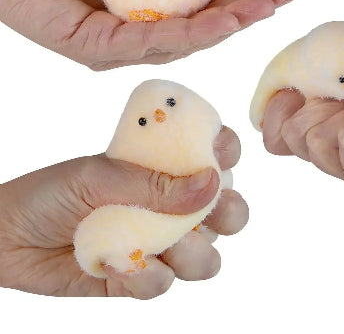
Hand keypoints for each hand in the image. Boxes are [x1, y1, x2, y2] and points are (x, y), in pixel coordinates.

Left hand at [0, 0, 292, 69]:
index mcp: (149, 19)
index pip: (203, 13)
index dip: (242, 1)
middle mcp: (138, 42)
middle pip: (200, 33)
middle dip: (244, 15)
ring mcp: (117, 50)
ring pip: (180, 43)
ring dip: (223, 27)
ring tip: (259, 11)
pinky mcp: (92, 49)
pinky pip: (143, 41)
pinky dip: (182, 33)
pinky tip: (211, 23)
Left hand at [0, 126, 247, 298]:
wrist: (7, 240)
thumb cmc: (52, 193)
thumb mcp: (99, 177)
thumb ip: (154, 183)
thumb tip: (211, 183)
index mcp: (165, 167)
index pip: (214, 154)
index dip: (227, 151)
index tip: (221, 154)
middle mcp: (172, 205)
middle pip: (228, 210)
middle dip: (230, 214)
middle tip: (209, 214)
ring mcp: (161, 242)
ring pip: (207, 256)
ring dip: (192, 254)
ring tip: (160, 247)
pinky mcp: (143, 277)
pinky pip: (165, 284)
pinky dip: (146, 278)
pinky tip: (117, 264)